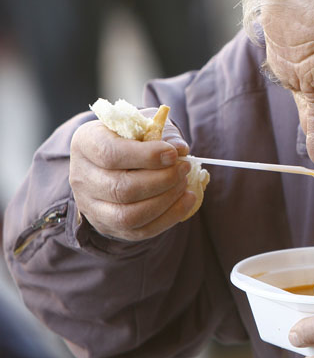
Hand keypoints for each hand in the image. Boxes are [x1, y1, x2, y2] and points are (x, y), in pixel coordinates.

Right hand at [69, 114, 195, 240]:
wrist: (116, 163)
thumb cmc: (132, 139)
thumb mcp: (143, 126)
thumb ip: (162, 133)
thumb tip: (181, 149)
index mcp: (86, 144)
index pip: (110, 154)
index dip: (146, 156)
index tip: (174, 154)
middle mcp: (82, 177)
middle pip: (121, 188)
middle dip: (162, 179)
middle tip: (184, 168)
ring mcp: (92, 206)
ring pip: (128, 215)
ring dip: (166, 200)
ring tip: (184, 183)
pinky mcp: (108, 225)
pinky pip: (140, 231)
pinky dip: (169, 217)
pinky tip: (187, 200)